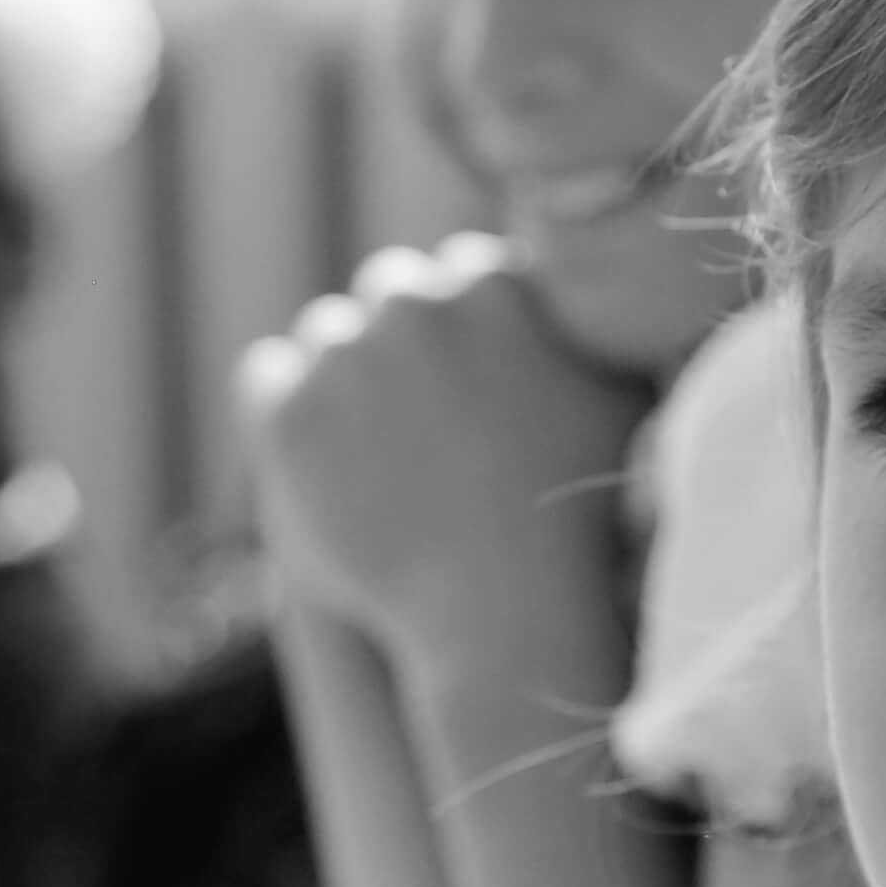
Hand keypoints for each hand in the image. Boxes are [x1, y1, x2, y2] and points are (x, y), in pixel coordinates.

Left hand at [238, 234, 650, 654]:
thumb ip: (589, 330)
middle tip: (426, 418)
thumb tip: (577, 290)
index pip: (468, 273)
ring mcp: (343, 354)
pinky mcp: (285, 412)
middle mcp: (417, 302)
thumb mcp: (618, 403)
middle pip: (396, 291)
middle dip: (407, 342)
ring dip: (346, 374)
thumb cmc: (579, 521)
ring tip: (378, 449)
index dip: (472, 330)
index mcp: (500, 286)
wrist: (506, 614)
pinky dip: (288, 407)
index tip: (477, 384)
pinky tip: (324, 455)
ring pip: (328, 334)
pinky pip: (267, 377)